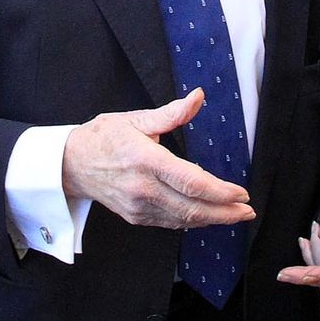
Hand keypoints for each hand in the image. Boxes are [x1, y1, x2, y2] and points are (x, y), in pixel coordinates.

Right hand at [62, 89, 256, 229]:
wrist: (72, 164)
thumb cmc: (104, 138)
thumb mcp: (136, 118)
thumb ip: (172, 113)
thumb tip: (198, 97)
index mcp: (146, 160)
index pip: (191, 182)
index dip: (220, 192)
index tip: (241, 193)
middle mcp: (143, 188)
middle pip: (192, 208)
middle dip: (224, 213)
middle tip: (247, 211)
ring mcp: (139, 207)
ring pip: (183, 220)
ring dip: (212, 221)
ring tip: (234, 215)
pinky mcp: (136, 217)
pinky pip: (171, 223)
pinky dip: (193, 221)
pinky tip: (207, 216)